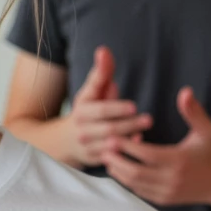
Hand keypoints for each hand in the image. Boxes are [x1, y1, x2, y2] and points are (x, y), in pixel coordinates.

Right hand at [65, 46, 151, 165]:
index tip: (134, 106)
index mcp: (82, 110)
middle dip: (128, 124)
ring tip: (144, 132)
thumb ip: (101, 73)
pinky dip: (123, 154)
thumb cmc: (86, 110)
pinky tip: (136, 148)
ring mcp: (87, 147)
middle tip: (148, 119)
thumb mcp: (90, 92)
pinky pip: (110, 159)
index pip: (100, 110)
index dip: (117, 108)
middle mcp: (82, 130)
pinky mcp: (93, 160)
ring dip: (128, 140)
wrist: (62, 141)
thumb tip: (104, 50)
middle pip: (108, 128)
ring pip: (110, 145)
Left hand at [103, 87, 210, 210]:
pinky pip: (140, 192)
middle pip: (135, 172)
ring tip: (108, 158)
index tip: (114, 136)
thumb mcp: (207, 129)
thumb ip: (193, 111)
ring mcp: (167, 192)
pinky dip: (128, 181)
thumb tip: (185, 91)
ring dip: (119, 172)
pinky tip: (121, 169)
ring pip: (135, 184)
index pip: (146, 154)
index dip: (127, 146)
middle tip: (104, 148)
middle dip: (117, 160)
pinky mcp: (164, 200)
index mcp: (179, 160)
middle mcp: (172, 179)